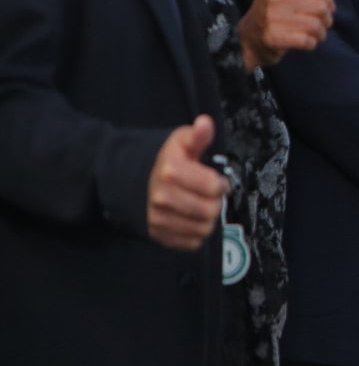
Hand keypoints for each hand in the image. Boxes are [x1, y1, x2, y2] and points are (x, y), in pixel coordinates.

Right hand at [147, 115, 227, 249]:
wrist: (131, 180)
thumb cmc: (165, 160)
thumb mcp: (181, 143)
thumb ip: (198, 136)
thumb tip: (205, 123)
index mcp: (170, 171)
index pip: (213, 187)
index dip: (220, 184)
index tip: (215, 180)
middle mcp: (161, 197)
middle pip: (209, 210)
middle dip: (214, 202)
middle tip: (208, 195)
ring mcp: (158, 218)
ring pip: (203, 228)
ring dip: (207, 219)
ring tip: (200, 205)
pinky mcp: (158, 235)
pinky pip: (191, 242)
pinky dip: (196, 232)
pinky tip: (190, 218)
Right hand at [239, 0, 334, 70]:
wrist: (248, 38)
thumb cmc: (271, 9)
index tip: (326, 4)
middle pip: (320, 6)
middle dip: (327, 17)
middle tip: (321, 23)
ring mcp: (272, 18)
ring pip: (316, 24)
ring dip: (321, 33)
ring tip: (315, 33)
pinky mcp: (273, 38)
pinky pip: (307, 40)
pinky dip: (312, 43)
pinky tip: (306, 42)